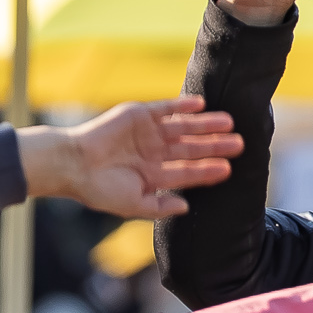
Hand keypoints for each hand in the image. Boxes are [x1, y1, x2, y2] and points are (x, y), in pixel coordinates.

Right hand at [19, 99, 244, 219]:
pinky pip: (166, 108)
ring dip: (205, 125)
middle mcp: (154, 153)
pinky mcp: (138, 115)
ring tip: (229, 122)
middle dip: (215, 146)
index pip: (188, 172)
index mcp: (154, 175)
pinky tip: (201, 104)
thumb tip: (187, 208)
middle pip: (192, 148)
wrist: (72, 164)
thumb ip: (159, 206)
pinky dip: (182, 106)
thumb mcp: (131, 204)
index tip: (229, 170)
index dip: (208, 171)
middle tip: (240, 144)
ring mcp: (147, 133)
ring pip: (184, 127)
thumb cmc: (98, 190)